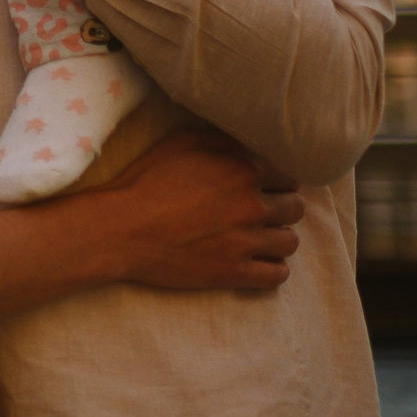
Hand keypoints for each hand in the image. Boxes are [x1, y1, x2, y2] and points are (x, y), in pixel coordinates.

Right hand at [102, 131, 303, 292]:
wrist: (122, 228)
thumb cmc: (146, 181)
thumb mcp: (181, 142)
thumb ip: (222, 141)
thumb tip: (248, 146)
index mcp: (242, 170)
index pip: (287, 176)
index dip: (276, 181)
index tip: (266, 187)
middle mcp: (252, 205)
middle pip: (294, 209)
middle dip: (282, 209)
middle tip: (262, 212)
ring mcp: (246, 242)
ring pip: (290, 242)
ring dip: (278, 238)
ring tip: (260, 237)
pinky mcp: (235, 272)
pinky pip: (278, 275)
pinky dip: (273, 268)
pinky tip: (258, 262)